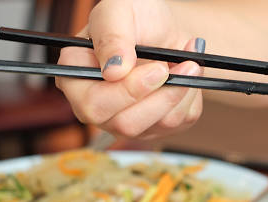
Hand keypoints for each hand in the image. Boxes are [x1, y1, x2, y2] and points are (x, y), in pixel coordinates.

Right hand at [56, 0, 203, 141]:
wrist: (161, 26)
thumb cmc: (133, 14)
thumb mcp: (118, 11)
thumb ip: (112, 37)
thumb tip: (114, 72)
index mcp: (76, 80)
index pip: (94, 106)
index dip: (128, 92)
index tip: (159, 68)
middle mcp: (98, 107)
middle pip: (127, 125)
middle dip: (162, 96)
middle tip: (184, 65)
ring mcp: (128, 120)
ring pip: (160, 125)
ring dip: (182, 91)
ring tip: (189, 61)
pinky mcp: (157, 125)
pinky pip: (180, 122)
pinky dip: (191, 95)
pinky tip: (188, 73)